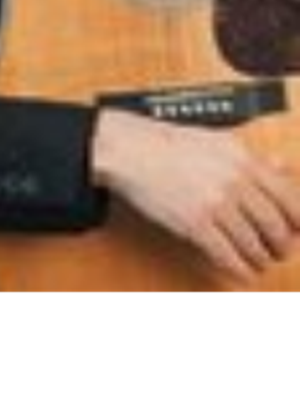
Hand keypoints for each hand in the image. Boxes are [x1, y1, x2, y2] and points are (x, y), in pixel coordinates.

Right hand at [93, 111, 299, 285]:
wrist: (132, 152)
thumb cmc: (171, 145)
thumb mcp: (222, 141)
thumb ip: (256, 158)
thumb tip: (285, 167)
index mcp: (246, 161)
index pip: (289, 198)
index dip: (299, 222)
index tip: (299, 232)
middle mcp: (236, 182)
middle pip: (275, 225)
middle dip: (282, 245)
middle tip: (282, 252)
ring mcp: (216, 204)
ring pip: (253, 243)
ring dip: (261, 259)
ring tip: (261, 263)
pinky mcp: (194, 224)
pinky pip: (226, 254)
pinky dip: (239, 268)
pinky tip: (242, 272)